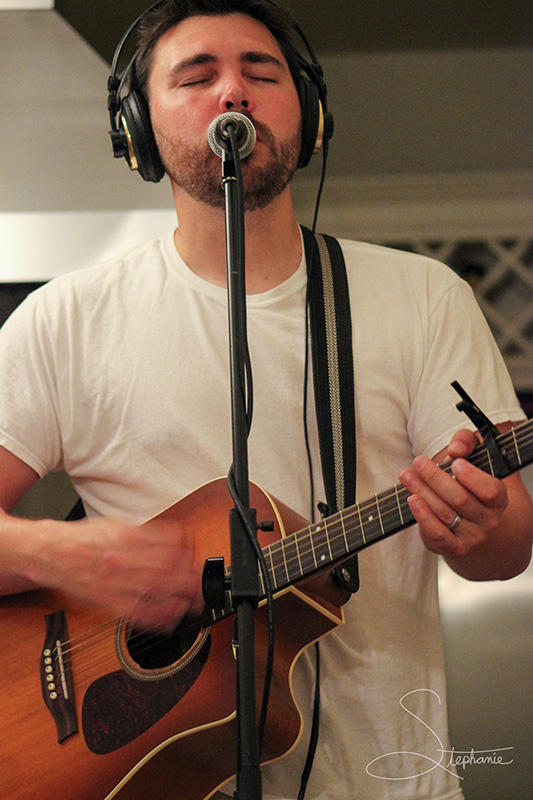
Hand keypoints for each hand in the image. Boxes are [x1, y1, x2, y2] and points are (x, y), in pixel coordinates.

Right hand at [33, 516, 204, 632]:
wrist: (55, 554)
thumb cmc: (87, 539)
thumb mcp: (120, 525)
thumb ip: (148, 533)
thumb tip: (178, 539)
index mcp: (130, 537)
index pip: (170, 543)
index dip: (189, 552)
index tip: (196, 557)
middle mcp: (126, 559)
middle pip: (170, 571)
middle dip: (191, 580)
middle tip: (202, 585)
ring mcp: (118, 582)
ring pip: (158, 594)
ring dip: (182, 601)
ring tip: (193, 604)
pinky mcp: (110, 603)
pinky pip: (140, 615)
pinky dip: (159, 620)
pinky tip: (171, 620)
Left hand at [398, 428, 508, 559]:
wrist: (476, 527)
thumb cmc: (471, 487)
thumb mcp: (474, 458)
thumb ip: (467, 443)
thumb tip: (456, 448)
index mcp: (498, 500)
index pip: (491, 490)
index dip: (472, 476)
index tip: (454, 461)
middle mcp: (488, 520)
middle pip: (460, 499)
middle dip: (435, 478)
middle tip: (419, 462)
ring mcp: (472, 537)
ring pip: (444, 513)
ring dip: (422, 491)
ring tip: (407, 475)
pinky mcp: (454, 547)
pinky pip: (437, 534)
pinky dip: (423, 517)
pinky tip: (412, 499)